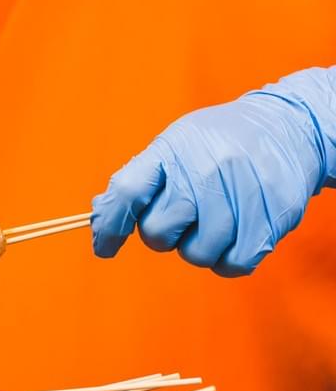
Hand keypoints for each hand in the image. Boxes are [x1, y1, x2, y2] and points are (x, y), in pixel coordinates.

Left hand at [91, 67, 335, 275]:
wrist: (291, 126)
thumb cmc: (219, 142)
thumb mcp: (176, 143)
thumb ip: (139, 179)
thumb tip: (99, 217)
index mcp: (173, 149)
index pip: (127, 192)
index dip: (109, 226)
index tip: (104, 248)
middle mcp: (205, 170)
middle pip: (157, 232)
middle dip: (162, 234)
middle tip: (185, 215)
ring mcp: (239, 195)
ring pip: (195, 254)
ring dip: (198, 246)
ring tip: (215, 219)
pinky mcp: (270, 220)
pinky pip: (231, 264)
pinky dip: (228, 258)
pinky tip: (235, 234)